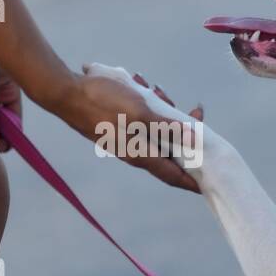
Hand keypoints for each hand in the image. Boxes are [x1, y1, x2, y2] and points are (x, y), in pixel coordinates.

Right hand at [58, 64, 203, 191]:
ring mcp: (126, 140)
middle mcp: (135, 151)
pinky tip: (145, 89)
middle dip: (185, 134)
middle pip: (168, 151)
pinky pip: (143, 122)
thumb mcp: (140, 112)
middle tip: (197, 113)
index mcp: (141, 154)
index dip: (192, 181)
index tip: (209, 186)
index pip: (173, 175)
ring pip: (156, 133)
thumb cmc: (103, 103)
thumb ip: (166, 127)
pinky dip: (150, 109)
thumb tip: (194, 139)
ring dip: (165, 115)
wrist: (67, 94)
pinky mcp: (119, 128)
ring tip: (161, 91)